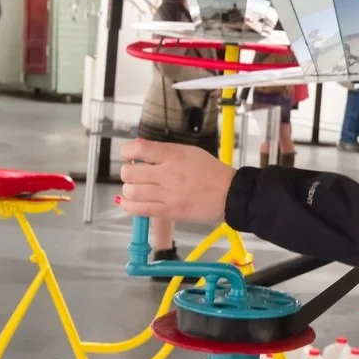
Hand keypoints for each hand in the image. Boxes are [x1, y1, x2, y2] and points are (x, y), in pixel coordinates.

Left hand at [118, 139, 234, 222]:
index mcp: (174, 155)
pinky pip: (138, 209)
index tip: (129, 155)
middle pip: (129, 172)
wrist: (230, 195)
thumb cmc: (212, 172)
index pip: (138, 149)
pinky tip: (129, 201)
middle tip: (137, 174)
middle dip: (128, 173)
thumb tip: (138, 147)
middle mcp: (168, 174)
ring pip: (131, 191)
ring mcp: (168, 194)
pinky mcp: (169, 211)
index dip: (127, 151)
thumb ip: (163, 150)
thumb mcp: (190, 151)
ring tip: (138, 189)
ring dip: (129, 189)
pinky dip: (128, 205)